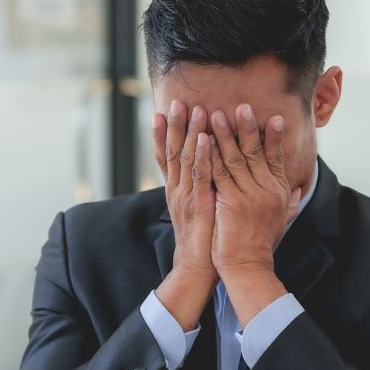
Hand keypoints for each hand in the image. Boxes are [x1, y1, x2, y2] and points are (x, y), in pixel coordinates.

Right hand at [151, 100, 217, 329]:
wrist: (197, 269)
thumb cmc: (203, 241)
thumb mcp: (199, 211)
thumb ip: (202, 192)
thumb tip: (208, 176)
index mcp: (176, 191)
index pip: (166, 157)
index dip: (164, 135)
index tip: (162, 112)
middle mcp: (176, 190)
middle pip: (172, 151)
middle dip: (174, 125)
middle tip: (176, 101)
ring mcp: (185, 196)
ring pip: (184, 159)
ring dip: (189, 132)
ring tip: (194, 109)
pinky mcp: (198, 204)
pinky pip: (199, 176)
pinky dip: (200, 156)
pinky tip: (204, 139)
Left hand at [208, 105, 299, 324]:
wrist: (246, 266)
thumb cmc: (260, 244)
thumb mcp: (280, 221)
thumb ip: (287, 203)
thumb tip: (295, 190)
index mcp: (278, 192)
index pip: (277, 158)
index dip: (275, 137)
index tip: (274, 117)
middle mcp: (266, 190)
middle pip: (256, 152)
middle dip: (247, 127)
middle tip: (241, 106)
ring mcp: (248, 196)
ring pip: (235, 158)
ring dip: (224, 134)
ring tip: (215, 115)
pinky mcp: (230, 202)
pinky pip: (217, 173)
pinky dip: (209, 155)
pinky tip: (202, 140)